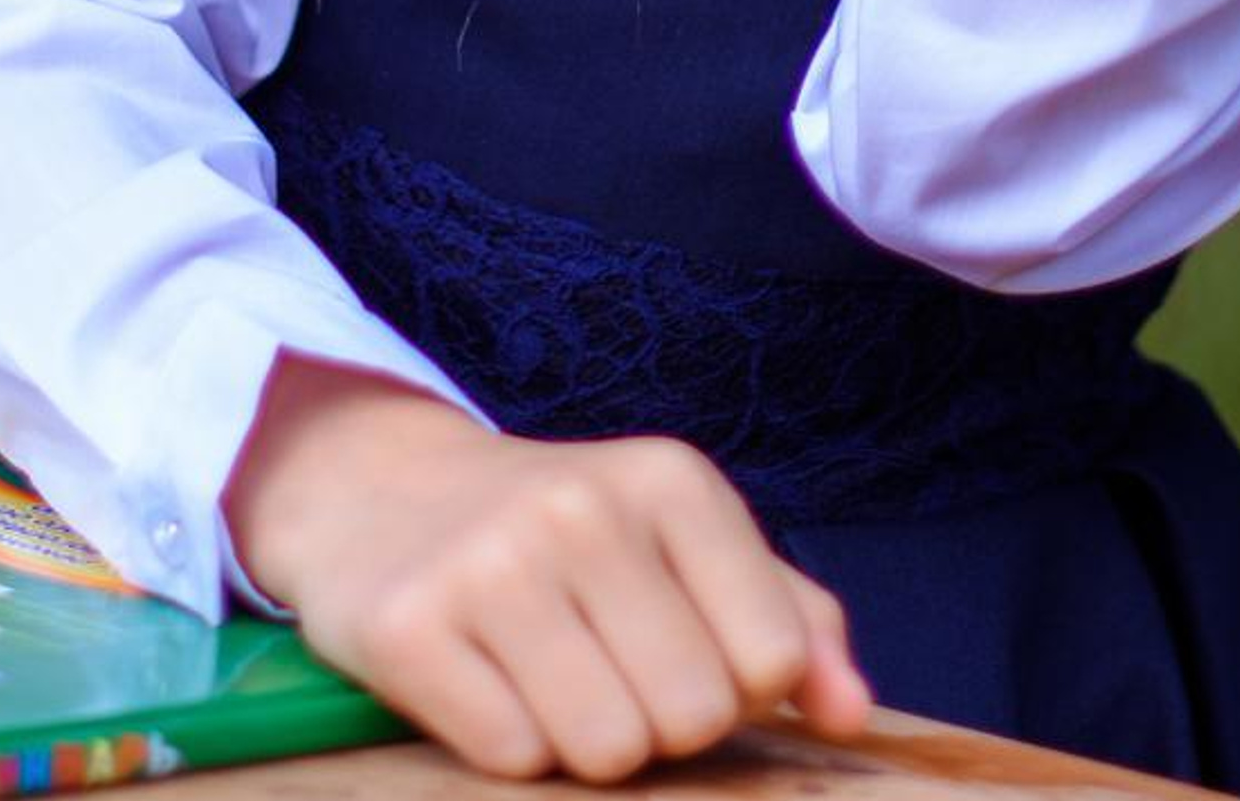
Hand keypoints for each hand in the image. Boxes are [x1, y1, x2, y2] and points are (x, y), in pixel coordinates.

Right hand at [220, 356, 872, 782]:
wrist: (384, 491)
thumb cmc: (568, 537)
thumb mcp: (685, 543)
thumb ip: (791, 621)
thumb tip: (855, 715)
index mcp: (673, 480)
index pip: (770, 659)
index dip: (734, 691)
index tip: (682, 654)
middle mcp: (587, 507)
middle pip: (690, 717)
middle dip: (657, 726)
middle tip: (604, 669)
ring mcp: (495, 563)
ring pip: (605, 752)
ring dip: (581, 745)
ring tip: (546, 677)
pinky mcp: (411, 626)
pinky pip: (512, 760)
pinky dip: (506, 748)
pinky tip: (484, 682)